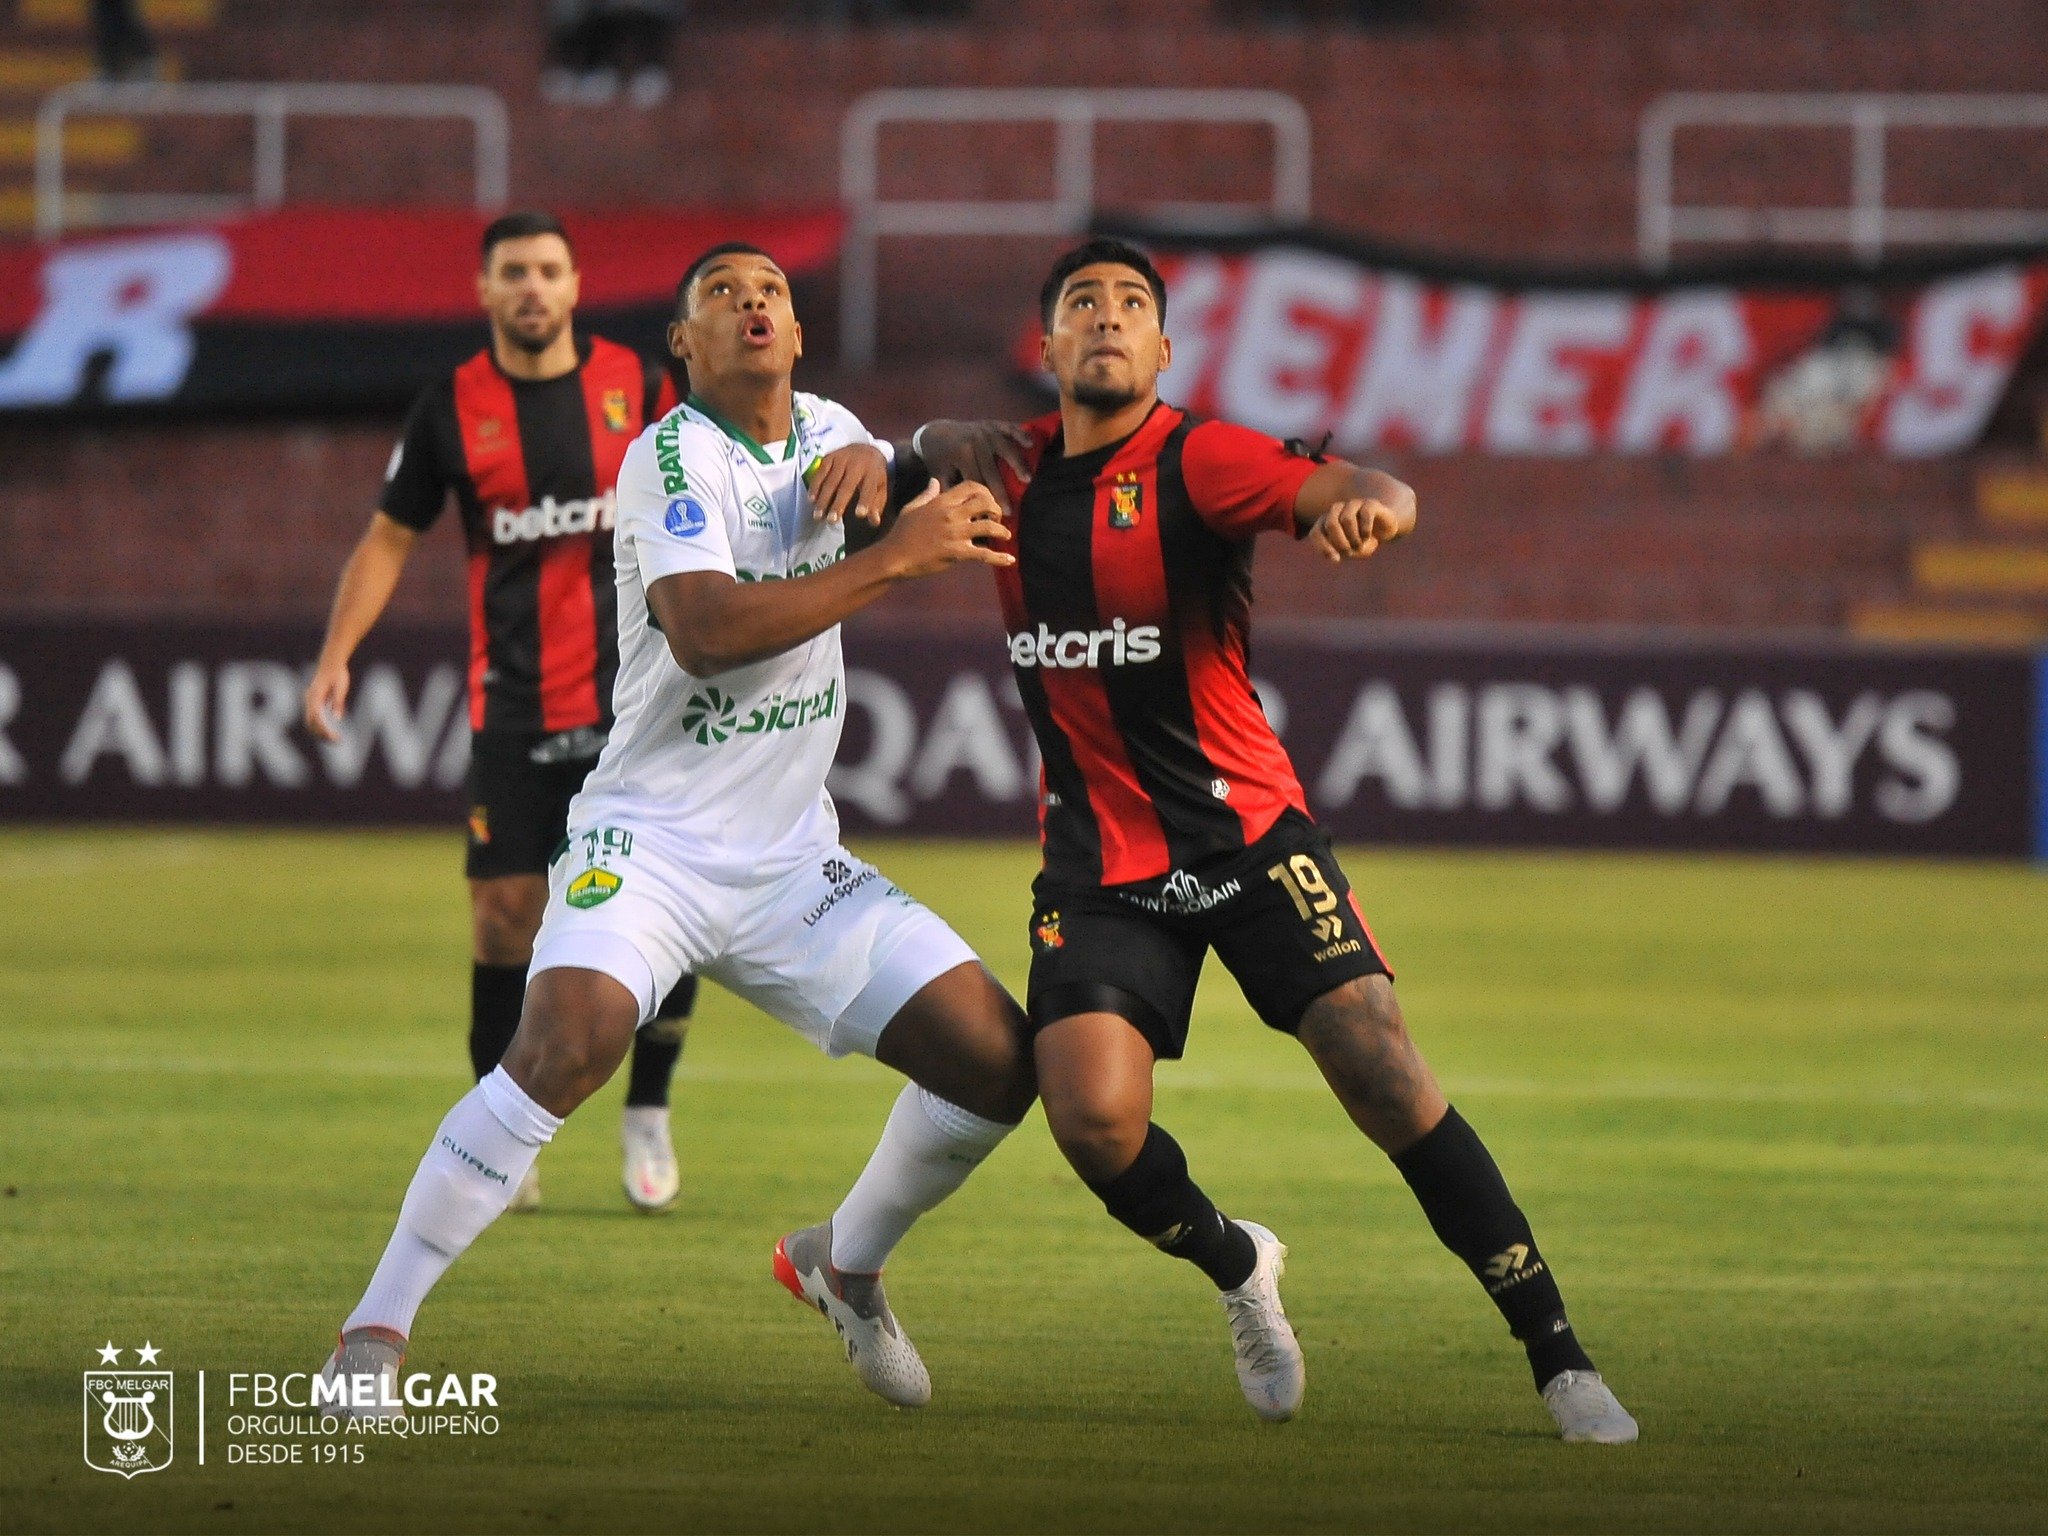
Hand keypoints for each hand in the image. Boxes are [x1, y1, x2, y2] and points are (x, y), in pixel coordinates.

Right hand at [304, 656, 349, 740]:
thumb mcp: (341, 687)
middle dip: (322, 734)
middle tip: (337, 741)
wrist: (330, 663)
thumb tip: (337, 719)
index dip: (324, 729)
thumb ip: (338, 702)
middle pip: (311, 722)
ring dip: (320, 732)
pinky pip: (314, 718)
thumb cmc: (337, 674)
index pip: (316, 717)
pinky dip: (320, 727)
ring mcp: (309, 701)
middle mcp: (309, 700)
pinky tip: (331, 733)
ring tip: (335, 739)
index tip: (334, 737)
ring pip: (311, 722)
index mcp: (315, 696)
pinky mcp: (313, 702)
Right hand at [806, 443, 889, 525]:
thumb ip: (877, 505)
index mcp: (872, 473)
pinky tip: (811, 499)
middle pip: (846, 486)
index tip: (859, 515)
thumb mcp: (880, 487)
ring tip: (818, 516)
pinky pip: (820, 473)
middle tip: (831, 520)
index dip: (865, 501)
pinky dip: (815, 486)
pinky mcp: (829, 457)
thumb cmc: (873, 474)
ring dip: (823, 499)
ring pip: (831, 481)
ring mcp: (842, 459)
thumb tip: (874, 522)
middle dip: (838, 504)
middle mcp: (856, 465)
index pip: (869, 489)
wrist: (865, 448)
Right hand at [879, 479, 1013, 580]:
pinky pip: (985, 554)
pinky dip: (1000, 558)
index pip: (972, 487)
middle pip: (985, 503)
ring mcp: (956, 533)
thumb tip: (935, 481)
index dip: (985, 492)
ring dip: (1002, 531)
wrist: (894, 556)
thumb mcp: (912, 507)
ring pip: (989, 527)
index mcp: (942, 501)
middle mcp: (952, 514)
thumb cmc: (901, 532)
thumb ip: (927, 494)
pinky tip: (1010, 561)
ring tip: (1006, 536)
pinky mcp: (958, 553)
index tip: (988, 501)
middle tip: (997, 519)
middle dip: (996, 509)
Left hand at [913, 420, 1034, 514]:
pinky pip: (1008, 428)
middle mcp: (975, 441)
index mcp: (961, 454)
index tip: (991, 516)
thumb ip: (950, 490)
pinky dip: (1020, 434)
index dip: (984, 499)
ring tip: (1028, 478)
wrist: (936, 432)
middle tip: (1009, 509)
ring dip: (1017, 462)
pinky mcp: (991, 423)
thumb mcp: (939, 474)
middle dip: (1001, 490)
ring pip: (1004, 447)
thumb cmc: (939, 458)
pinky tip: (1031, 443)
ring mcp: (984, 430)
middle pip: (992, 469)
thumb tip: (963, 512)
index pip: (976, 480)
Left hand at [1309, 485, 1415, 563]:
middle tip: (1350, 551)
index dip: (1323, 547)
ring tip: (1360, 545)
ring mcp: (1353, 504)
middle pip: (1331, 524)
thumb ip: (1341, 552)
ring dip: (1354, 538)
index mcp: (1326, 521)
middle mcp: (1337, 510)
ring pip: (1347, 519)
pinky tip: (1368, 536)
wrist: (1385, 529)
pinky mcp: (1370, 503)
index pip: (1316, 532)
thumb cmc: (1363, 541)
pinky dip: (1365, 529)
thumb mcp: (1352, 551)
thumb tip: (1335, 556)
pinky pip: (1365, 514)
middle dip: (1340, 542)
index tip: (1336, 559)